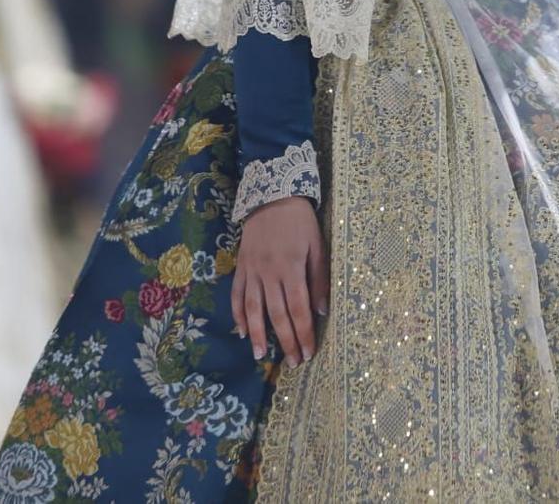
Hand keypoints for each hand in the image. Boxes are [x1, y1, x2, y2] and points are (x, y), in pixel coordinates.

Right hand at [231, 196, 327, 367]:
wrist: (272, 195)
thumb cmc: (300, 222)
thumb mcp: (317, 246)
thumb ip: (319, 279)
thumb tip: (320, 311)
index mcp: (291, 268)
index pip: (299, 309)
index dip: (303, 333)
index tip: (308, 353)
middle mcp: (269, 273)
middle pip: (277, 314)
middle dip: (285, 341)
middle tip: (292, 363)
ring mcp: (252, 271)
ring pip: (253, 309)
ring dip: (257, 334)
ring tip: (259, 356)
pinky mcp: (241, 266)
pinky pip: (237, 294)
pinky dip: (238, 314)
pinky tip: (242, 331)